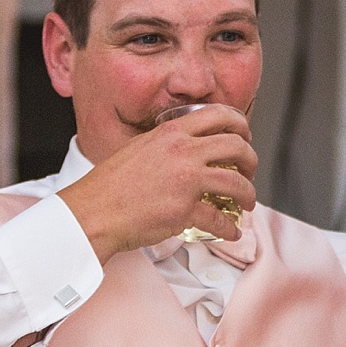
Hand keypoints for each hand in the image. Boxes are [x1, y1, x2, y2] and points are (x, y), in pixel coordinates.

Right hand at [58, 105, 259, 262]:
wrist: (94, 211)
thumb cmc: (109, 184)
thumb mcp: (139, 147)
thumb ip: (166, 144)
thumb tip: (186, 148)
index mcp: (171, 133)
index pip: (220, 115)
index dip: (240, 125)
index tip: (245, 136)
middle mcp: (184, 152)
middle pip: (237, 147)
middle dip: (251, 160)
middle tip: (249, 171)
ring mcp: (187, 181)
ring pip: (237, 184)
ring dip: (248, 194)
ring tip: (247, 202)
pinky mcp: (185, 211)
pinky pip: (219, 219)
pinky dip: (230, 228)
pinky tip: (231, 231)